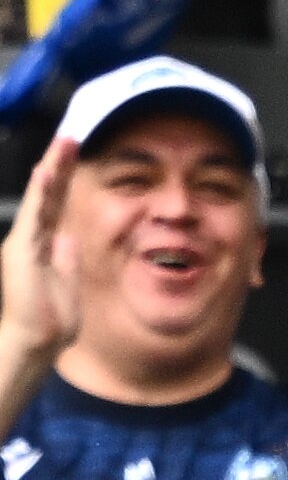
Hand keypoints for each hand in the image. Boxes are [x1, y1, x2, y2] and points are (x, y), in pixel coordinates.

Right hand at [0, 136, 80, 363]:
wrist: (35, 343)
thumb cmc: (50, 324)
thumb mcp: (68, 287)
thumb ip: (68, 262)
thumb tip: (69, 238)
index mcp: (44, 246)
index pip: (55, 205)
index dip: (63, 180)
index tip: (73, 155)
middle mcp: (32, 239)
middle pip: (48, 194)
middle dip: (59, 164)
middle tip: (70, 136)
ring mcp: (25, 242)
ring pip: (42, 198)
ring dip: (54, 168)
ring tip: (64, 142)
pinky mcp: (22, 249)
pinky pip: (35, 215)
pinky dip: (41, 193)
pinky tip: (47, 171)